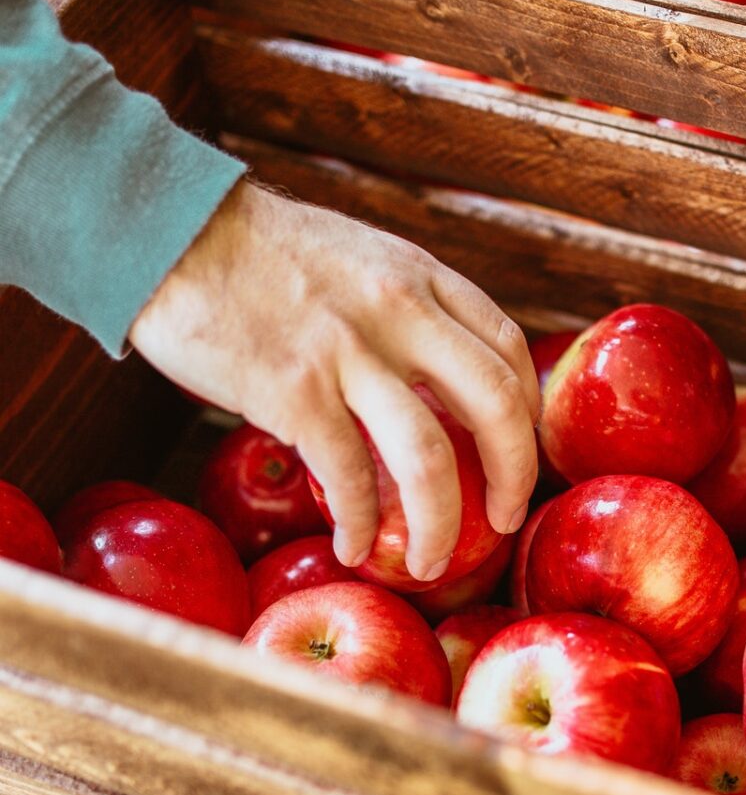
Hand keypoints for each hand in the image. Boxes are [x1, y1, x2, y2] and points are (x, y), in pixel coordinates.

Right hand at [130, 180, 538, 580]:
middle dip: (514, 479)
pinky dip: (360, 526)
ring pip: (429, 460)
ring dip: (440, 529)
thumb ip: (409, 311)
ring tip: (430, 565)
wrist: (169, 229)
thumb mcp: (363, 261)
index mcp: (422, 279)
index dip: (527, 413)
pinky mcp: (293, 392)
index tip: (518, 451)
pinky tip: (354, 548)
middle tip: (505, 520)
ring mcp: (348, 353)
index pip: (509, 350)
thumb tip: (439, 382)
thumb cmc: (264, 254)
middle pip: (497, 408)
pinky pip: (349, 480)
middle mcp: (400, 312)